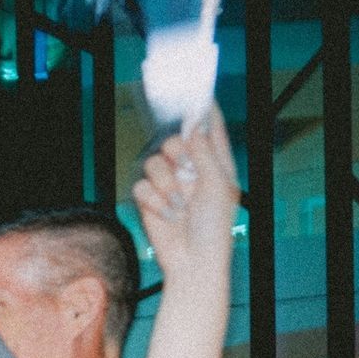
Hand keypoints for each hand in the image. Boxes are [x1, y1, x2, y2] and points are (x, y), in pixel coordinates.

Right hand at [132, 107, 238, 286]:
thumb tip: (193, 128)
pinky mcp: (150, 201)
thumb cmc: (214, 228)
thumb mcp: (217, 185)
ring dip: (164, 185)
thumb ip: (205, 153)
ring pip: (153, 163)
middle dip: (176, 155)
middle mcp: (192, 171)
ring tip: (177, 206)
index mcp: (216, 164)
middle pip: (174, 141)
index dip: (204, 112)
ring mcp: (170, 185)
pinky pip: (141, 186)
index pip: (210, 130)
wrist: (192, 262)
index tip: (198, 95)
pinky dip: (152, 202)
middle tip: (184, 170)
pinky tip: (165, 215)